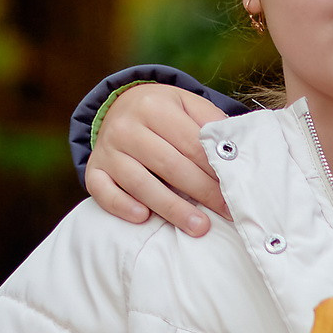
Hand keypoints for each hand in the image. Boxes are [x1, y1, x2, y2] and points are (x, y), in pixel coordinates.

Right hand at [85, 86, 231, 233]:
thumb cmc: (165, 113)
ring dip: (172, 208)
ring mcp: (108, 150)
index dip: (216, 170)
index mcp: (154, 106)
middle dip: (203, 192)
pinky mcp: (95, 169)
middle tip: (227, 212)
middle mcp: (126, 127)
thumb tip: (237, 153)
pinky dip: (122, 206)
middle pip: (170, 166)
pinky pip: (104, 192)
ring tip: (199, 227)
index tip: (237, 190)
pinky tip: (143, 218)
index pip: (192, 145)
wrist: (121, 107)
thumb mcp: (189, 105)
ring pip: (140, 184)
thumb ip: (212, 124)